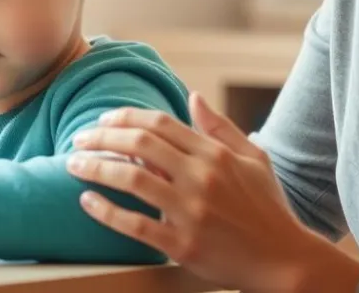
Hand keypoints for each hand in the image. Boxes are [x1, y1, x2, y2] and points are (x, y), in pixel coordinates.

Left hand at [66, 93, 358, 292]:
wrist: (285, 261)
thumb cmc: (268, 208)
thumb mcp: (253, 159)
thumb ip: (220, 128)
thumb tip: (192, 96)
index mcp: (216, 155)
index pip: (160, 124)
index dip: (126, 117)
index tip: (103, 120)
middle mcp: (201, 179)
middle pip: (140, 145)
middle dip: (102, 137)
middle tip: (79, 138)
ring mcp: (191, 212)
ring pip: (131, 180)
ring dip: (95, 168)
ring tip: (73, 164)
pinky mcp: (182, 245)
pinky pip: (134, 225)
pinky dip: (105, 211)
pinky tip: (86, 201)